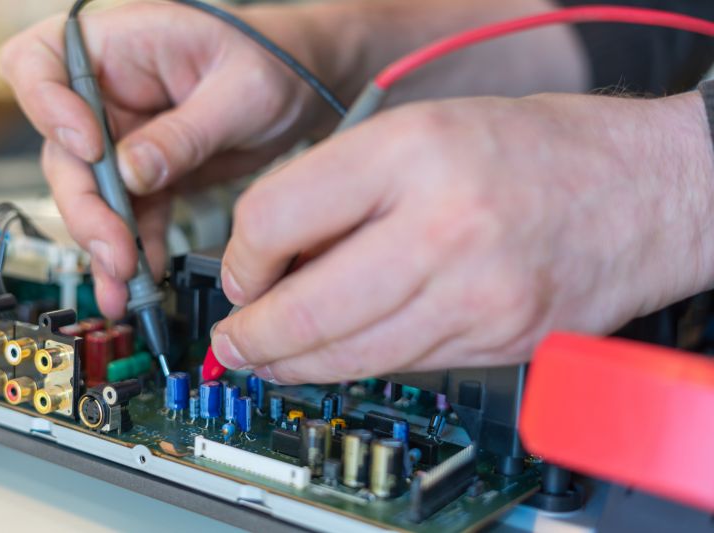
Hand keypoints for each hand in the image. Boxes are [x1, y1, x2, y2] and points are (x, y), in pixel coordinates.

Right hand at [0, 1, 329, 316]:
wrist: (303, 87)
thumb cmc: (273, 62)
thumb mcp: (238, 92)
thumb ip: (184, 133)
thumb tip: (133, 173)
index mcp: (119, 46)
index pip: (41, 64)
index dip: (49, 109)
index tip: (89, 149)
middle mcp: (110, 93)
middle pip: (64, 150)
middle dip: (86, 207)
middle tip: (114, 249)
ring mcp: (126, 137)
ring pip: (93, 194)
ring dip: (106, 242)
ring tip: (125, 284)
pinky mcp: (149, 174)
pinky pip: (132, 215)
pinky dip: (136, 248)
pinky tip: (144, 278)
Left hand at [211, 92, 713, 382]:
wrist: (648, 189)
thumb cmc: (539, 150)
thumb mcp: (426, 131)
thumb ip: (343, 189)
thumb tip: (275, 259)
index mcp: (414, 150)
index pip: (277, 216)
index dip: (241, 257)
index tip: (239, 274)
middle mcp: (444, 225)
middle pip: (306, 308)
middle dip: (251, 337)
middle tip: (234, 343)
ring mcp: (477, 295)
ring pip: (350, 354)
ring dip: (294, 364)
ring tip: (271, 360)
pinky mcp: (500, 342)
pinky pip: (402, 365)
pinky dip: (355, 366)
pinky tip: (337, 358)